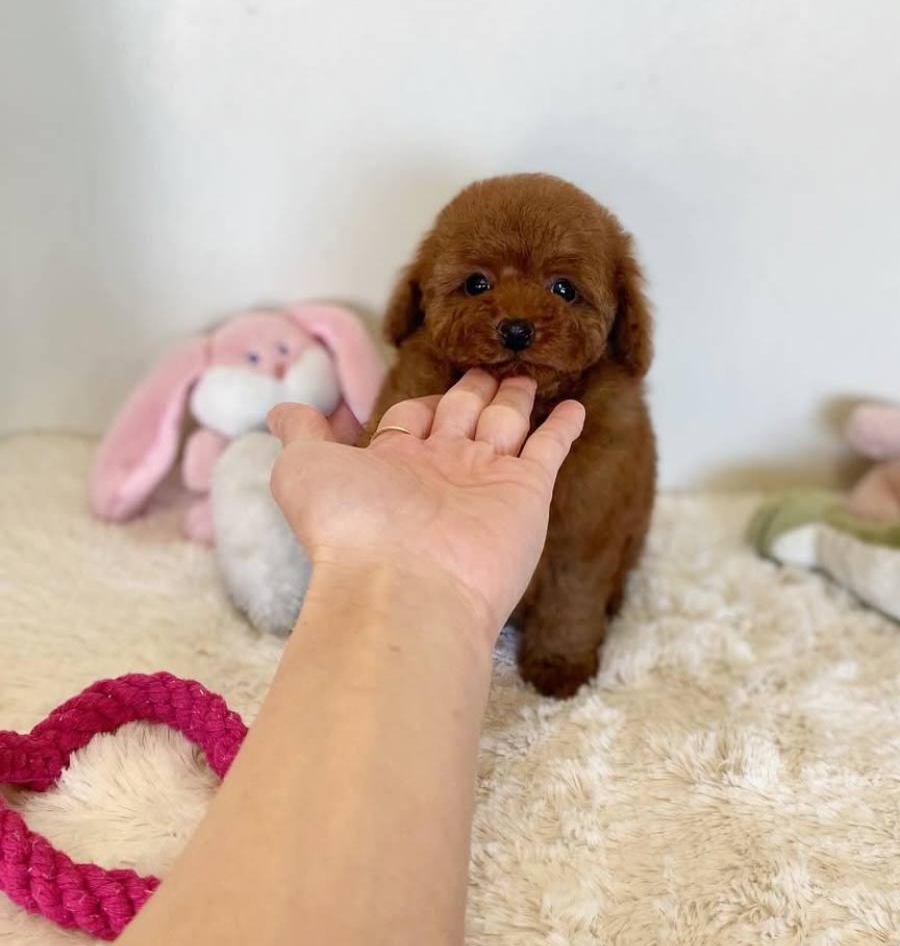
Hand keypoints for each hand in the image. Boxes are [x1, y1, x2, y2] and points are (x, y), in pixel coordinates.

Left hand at [268, 370, 584, 639]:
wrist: (403, 585)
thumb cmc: (350, 526)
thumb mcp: (304, 468)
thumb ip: (301, 433)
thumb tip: (280, 411)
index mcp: (393, 461)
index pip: (413, 417)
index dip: (421, 400)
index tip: (434, 377)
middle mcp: (441, 469)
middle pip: (463, 413)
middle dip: (475, 388)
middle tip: (493, 360)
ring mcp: (487, 479)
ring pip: (506, 423)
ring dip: (515, 397)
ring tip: (527, 372)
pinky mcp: (527, 492)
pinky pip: (550, 449)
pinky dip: (563, 426)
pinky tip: (574, 407)